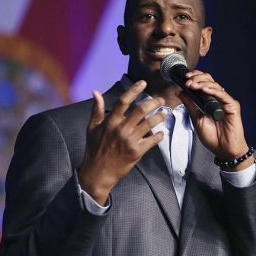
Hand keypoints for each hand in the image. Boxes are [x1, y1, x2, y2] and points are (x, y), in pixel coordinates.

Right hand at [78, 81, 165, 203]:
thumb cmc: (94, 149)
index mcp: (110, 122)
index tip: (143, 83)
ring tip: (164, 113)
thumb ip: (96, 110)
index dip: (134, 90)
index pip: (123, 101)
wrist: (98, 173)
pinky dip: (159, 135)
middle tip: (160, 99)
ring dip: (159, 116)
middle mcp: (121, 129)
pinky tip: (162, 133)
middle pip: (141, 110)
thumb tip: (96, 92)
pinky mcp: (137, 151)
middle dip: (154, 102)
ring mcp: (130, 140)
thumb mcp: (92, 128)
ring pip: (150, 124)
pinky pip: (152, 140)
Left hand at [179, 70, 253, 170]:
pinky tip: (204, 90)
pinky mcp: (233, 106)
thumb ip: (190, 105)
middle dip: (197, 78)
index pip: (203, 83)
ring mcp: (226, 102)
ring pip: (215, 85)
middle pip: (209, 80)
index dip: (194, 77)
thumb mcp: (196, 119)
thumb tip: (180, 91)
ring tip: (192, 85)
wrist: (223, 150)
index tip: (184, 78)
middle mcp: (218, 98)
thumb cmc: (213, 137)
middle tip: (187, 81)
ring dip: (202, 83)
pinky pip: (222, 95)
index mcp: (210, 100)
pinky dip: (212, 91)